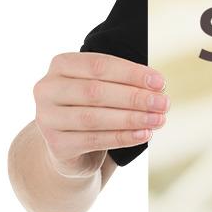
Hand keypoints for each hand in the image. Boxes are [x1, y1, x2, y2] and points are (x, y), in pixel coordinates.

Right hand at [33, 52, 168, 176]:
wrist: (70, 146)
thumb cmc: (93, 107)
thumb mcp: (104, 87)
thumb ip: (124, 82)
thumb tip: (158, 86)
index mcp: (61, 65)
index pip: (98, 65)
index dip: (131, 73)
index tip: (160, 82)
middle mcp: (47, 89)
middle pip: (95, 91)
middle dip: (134, 97)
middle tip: (163, 103)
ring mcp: (47, 118)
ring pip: (94, 118)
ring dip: (131, 118)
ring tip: (158, 120)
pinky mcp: (56, 144)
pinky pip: (94, 140)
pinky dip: (122, 137)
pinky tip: (144, 135)